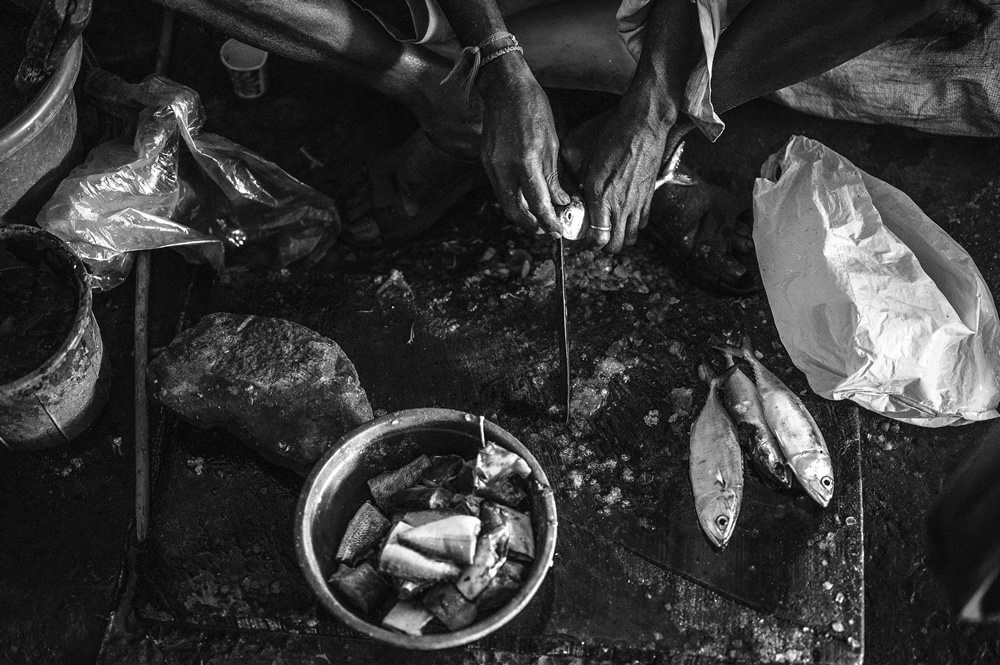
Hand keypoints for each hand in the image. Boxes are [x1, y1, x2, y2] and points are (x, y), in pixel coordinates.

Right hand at [477, 54, 569, 233]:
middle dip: (532, 225)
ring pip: (505, 203)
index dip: (548, 220)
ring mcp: (492, 165)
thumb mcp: (551, 141)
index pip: (537, 202)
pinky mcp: (486, 161)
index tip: (558, 230)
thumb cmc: (532, 108)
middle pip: (516, 210)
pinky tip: (524, 201)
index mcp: (525, 160)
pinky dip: (512, 200)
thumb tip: (561, 200)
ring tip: (537, 221)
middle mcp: (505, 167)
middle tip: (547, 231)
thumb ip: (554, 175)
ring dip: (521, 216)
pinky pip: (499, 189)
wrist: (504, 87)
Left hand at [584, 102, 673, 252]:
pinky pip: (642, 223)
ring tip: (612, 228)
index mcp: (600, 196)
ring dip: (620, 237)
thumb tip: (576, 196)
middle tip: (598, 236)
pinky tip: (625, 216)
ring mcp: (637, 203)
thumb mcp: (585, 159)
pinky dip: (634, 225)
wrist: (643, 125)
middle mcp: (620, 204)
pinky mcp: (649, 197)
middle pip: (616, 245)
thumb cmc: (612, 137)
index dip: (590, 243)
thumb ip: (579, 183)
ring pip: (631, 238)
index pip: (598, 238)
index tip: (585, 237)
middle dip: (605, 246)